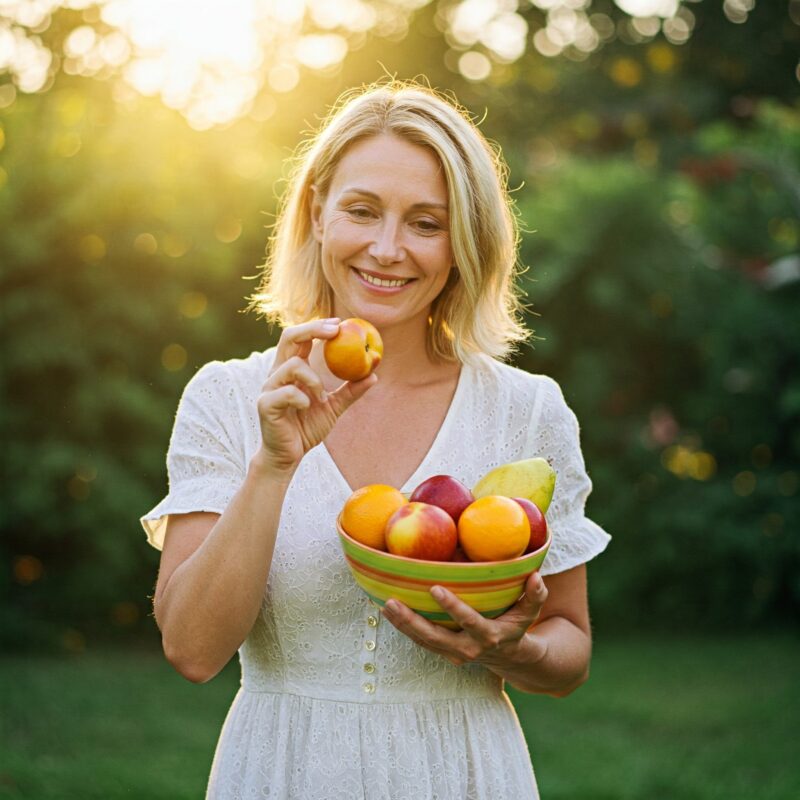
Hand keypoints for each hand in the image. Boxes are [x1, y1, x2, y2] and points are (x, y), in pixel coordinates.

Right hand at [254, 318, 376, 478]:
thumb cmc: (306, 429)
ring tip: (321, 395)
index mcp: (290, 370)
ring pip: (292, 365)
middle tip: (335, 331)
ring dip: (314, 378)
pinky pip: (287, 392)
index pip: (300, 338)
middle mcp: (277, 374)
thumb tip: (374, 375)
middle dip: (312, 329)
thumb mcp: (333, 407)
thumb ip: (350, 391)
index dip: (318, 327)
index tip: (340, 324)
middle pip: (289, 337)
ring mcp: (269, 388)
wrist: (288, 456)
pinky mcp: (266, 405)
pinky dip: (303, 397)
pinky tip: (308, 407)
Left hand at [381, 570, 548, 667]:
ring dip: (402, 624)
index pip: (468, 622)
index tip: (435, 588)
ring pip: (423, 641)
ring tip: (385, 605)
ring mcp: (452, 653)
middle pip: (435, 637)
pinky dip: (403, 627)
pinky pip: (420, 640)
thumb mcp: (530, 613)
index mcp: (488, 636)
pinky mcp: (442, 651)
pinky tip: (387, 610)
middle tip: (393, 602)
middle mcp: (467, 649)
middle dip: (413, 621)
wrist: (510, 658)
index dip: (452, 607)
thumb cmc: (518, 626)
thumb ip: (535, 595)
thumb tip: (535, 577)